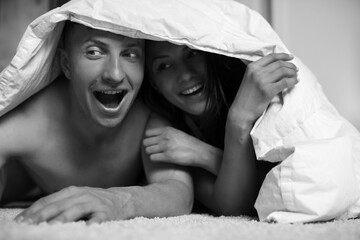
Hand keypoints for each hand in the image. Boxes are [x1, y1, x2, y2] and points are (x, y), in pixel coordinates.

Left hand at [14, 186, 130, 223]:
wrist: (123, 199)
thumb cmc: (95, 201)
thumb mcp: (77, 197)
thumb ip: (59, 203)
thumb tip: (34, 216)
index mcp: (71, 191)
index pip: (47, 200)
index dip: (32, 211)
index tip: (20, 222)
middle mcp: (81, 195)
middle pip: (57, 205)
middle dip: (41, 216)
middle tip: (28, 226)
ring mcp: (94, 203)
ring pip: (75, 211)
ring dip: (61, 219)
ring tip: (50, 228)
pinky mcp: (106, 213)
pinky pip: (97, 219)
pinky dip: (90, 224)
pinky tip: (84, 229)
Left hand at [143, 127, 221, 173]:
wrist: (199, 151)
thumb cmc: (189, 143)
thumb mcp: (177, 132)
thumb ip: (166, 133)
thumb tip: (155, 136)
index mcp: (167, 130)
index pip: (148, 133)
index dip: (149, 139)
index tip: (152, 142)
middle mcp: (165, 137)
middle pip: (146, 142)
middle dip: (148, 146)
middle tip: (154, 150)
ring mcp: (165, 147)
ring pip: (148, 150)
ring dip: (151, 153)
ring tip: (157, 154)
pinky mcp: (167, 157)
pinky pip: (152, 158)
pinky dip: (155, 159)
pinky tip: (160, 159)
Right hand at [229, 53, 298, 126]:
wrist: (241, 111)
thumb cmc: (246, 97)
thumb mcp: (249, 78)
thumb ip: (259, 71)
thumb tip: (276, 66)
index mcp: (252, 67)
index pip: (271, 57)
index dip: (284, 56)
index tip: (291, 57)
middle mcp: (257, 72)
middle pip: (279, 64)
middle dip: (290, 65)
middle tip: (295, 69)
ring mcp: (263, 81)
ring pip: (284, 71)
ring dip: (293, 73)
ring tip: (296, 76)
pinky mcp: (268, 91)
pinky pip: (285, 82)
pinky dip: (293, 81)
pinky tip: (295, 82)